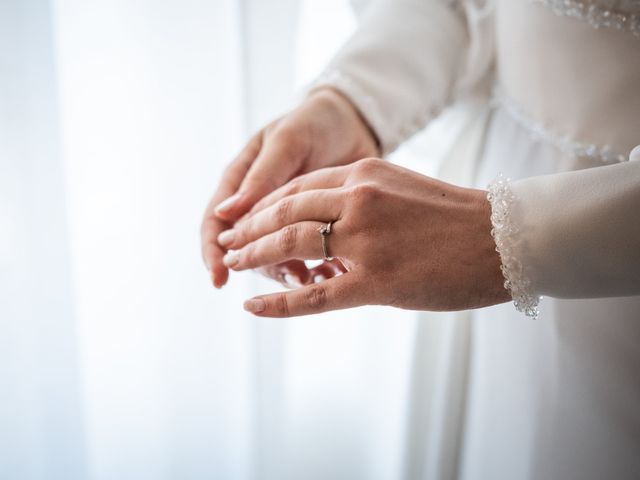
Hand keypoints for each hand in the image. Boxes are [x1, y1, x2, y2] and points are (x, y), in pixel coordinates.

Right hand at [201, 88, 378, 287]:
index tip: (220, 278)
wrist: (355, 124)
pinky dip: (310, 268)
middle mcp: (256, 204)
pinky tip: (326, 272)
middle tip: (289, 275)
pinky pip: (301, 256)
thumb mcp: (288, 143)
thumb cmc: (314, 125)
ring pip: (271, 257)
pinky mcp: (309, 227)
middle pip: (244, 248)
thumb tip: (225, 214)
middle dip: (261, 266)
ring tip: (310, 277)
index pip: (216, 223)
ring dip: (287, 270)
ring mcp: (282, 219)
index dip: (213, 252)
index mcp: (240, 181)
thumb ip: (261, 177)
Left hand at [218, 158, 510, 316]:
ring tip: (232, 264)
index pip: (299, 187)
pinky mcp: (377, 281)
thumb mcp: (402, 190)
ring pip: (292, 245)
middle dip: (250, 228)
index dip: (266, 204)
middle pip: (286, 212)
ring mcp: (366, 241)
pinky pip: (315, 295)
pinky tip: (252, 306)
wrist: (505, 239)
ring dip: (255, 256)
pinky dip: (279, 302)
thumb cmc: (458, 218)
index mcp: (365, 175)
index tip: (246, 217)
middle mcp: (359, 200)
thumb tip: (326, 225)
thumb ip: (361, 199)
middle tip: (228, 241)